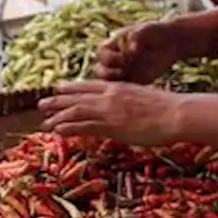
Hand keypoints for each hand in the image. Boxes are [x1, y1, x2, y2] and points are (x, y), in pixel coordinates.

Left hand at [38, 81, 181, 146]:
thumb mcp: (143, 98)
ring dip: (58, 116)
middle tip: (41, 104)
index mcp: (118, 87)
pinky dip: (69, 128)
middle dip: (57, 101)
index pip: (88, 86)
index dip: (71, 88)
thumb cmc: (167, 108)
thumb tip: (124, 109)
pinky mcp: (111, 125)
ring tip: (44, 122)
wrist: (176, 113)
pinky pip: (84, 126)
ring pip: (76, 111)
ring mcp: (109, 110)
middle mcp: (110, 95)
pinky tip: (58, 131)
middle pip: (77, 97)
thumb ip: (129, 102)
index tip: (58, 89)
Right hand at [94, 22, 180, 84]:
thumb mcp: (146, 29)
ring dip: (119, 81)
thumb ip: (137, 36)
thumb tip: (132, 48)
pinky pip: (125, 89)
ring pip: (110, 83)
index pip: (101, 55)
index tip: (128, 55)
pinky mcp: (133, 81)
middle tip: (129, 68)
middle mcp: (114, 59)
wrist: (169, 42)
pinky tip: (140, 83)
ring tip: (135, 75)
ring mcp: (122, 71)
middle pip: (100, 71)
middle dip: (111, 72)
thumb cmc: (154, 32)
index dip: (112, 57)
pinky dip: (129, 89)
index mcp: (111, 45)